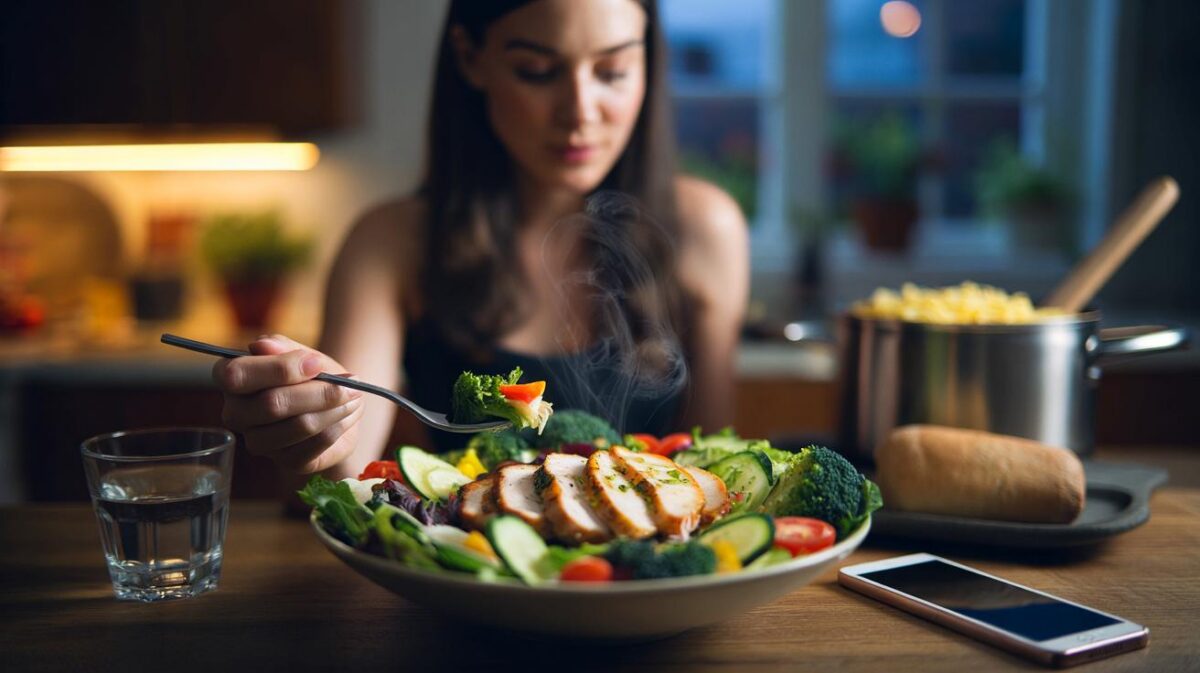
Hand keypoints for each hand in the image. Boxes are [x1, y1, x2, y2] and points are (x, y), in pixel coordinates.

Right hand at [213, 334, 363, 472]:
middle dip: (318, 391)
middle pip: (272, 404)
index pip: (237, 375)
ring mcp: (258, 442)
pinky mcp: (286, 461)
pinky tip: (347, 414)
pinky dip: (339, 425)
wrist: (336, 401)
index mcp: (230, 379)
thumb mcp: (302, 352)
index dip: (280, 368)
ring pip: (299, 426)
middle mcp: (236, 414)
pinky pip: (316, 445)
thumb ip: (283, 347)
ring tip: (353, 395)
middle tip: (350, 382)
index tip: (317, 362)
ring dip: (334, 408)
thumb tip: (261, 344)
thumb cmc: (313, 373)